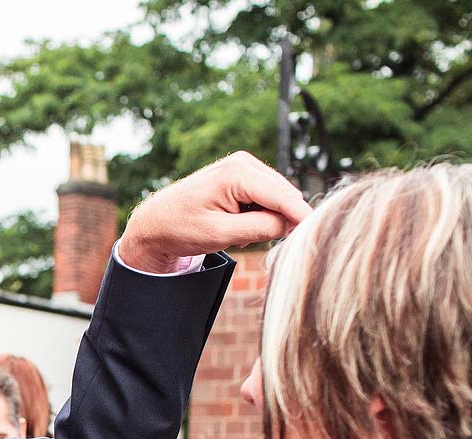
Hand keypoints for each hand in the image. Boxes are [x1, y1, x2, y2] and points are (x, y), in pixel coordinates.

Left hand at [116, 151, 312, 272]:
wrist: (155, 223)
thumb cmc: (181, 229)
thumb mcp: (221, 234)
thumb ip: (260, 228)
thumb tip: (291, 224)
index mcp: (238, 173)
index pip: (284, 196)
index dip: (302, 217)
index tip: (317, 237)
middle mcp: (244, 163)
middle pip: (284, 195)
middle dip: (281, 220)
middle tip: (258, 244)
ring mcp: (244, 166)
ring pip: (277, 198)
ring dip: (268, 219)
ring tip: (240, 235)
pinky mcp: (242, 175)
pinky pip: (266, 197)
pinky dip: (259, 214)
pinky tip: (238, 226)